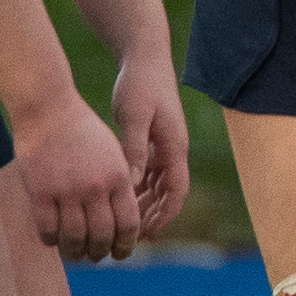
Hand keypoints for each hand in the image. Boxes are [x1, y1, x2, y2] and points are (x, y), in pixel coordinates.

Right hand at [13, 90, 145, 267]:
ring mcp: (67, 191)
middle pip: (102, 236)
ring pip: (75, 238)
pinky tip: (52, 240)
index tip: (120, 254)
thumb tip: (123, 219)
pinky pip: (47, 229)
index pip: (128, 224)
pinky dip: (51, 241)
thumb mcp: (113, 153)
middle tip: (95, 257)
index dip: (125, 245)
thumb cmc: (82, 130)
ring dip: (75, 252)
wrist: (48, 109)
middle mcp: (96, 187)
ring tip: (74, 254)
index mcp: (119, 177)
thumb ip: (119, 183)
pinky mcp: (41, 192)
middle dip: (100, 252)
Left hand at [111, 62, 193, 240]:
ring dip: (144, 204)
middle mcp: (174, 149)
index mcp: (174, 146)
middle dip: (154, 216)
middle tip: (131, 237)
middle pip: (169, 193)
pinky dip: (137, 187)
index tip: (146, 234)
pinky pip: (149, 171)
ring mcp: (165, 145)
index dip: (164, 215)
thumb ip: (133, 150)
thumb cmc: (139, 85)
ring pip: (158, 184)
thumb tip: (131, 183)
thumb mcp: (134, 117)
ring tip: (123, 222)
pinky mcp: (154, 139)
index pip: (176, 191)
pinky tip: (119, 197)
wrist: (145, 58)